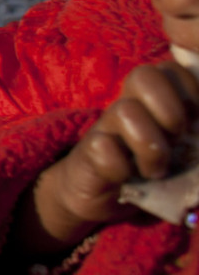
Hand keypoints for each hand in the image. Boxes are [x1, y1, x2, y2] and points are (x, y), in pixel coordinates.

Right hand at [20, 62, 198, 254]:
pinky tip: (126, 178)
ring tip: (156, 171)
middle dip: (169, 110)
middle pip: (143, 76)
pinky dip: (119, 167)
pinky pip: (101, 147)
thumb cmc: (157, 172)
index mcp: (157, 101)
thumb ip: (195, 135)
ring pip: (125, 110)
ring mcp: (106, 128)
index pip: (172, 70)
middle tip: (176, 140)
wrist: (106, 203)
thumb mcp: (184, 150)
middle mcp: (130, 106)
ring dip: (150, 147)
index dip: (191, 92)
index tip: (195, 122)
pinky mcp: (86, 153)